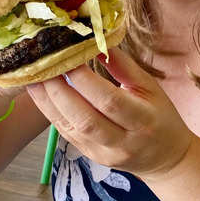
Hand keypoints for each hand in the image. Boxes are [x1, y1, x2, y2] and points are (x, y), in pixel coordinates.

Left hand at [26, 47, 192, 179]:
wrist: (164, 158)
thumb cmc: (159, 115)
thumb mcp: (150, 87)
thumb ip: (124, 66)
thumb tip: (97, 42)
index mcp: (143, 120)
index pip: (109, 100)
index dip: (85, 78)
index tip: (68, 54)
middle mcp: (122, 142)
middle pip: (84, 118)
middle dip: (59, 89)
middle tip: (43, 63)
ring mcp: (103, 153)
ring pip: (70, 129)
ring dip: (47, 101)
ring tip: (34, 76)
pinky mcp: (88, 156)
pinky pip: (65, 133)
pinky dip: (50, 111)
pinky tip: (40, 93)